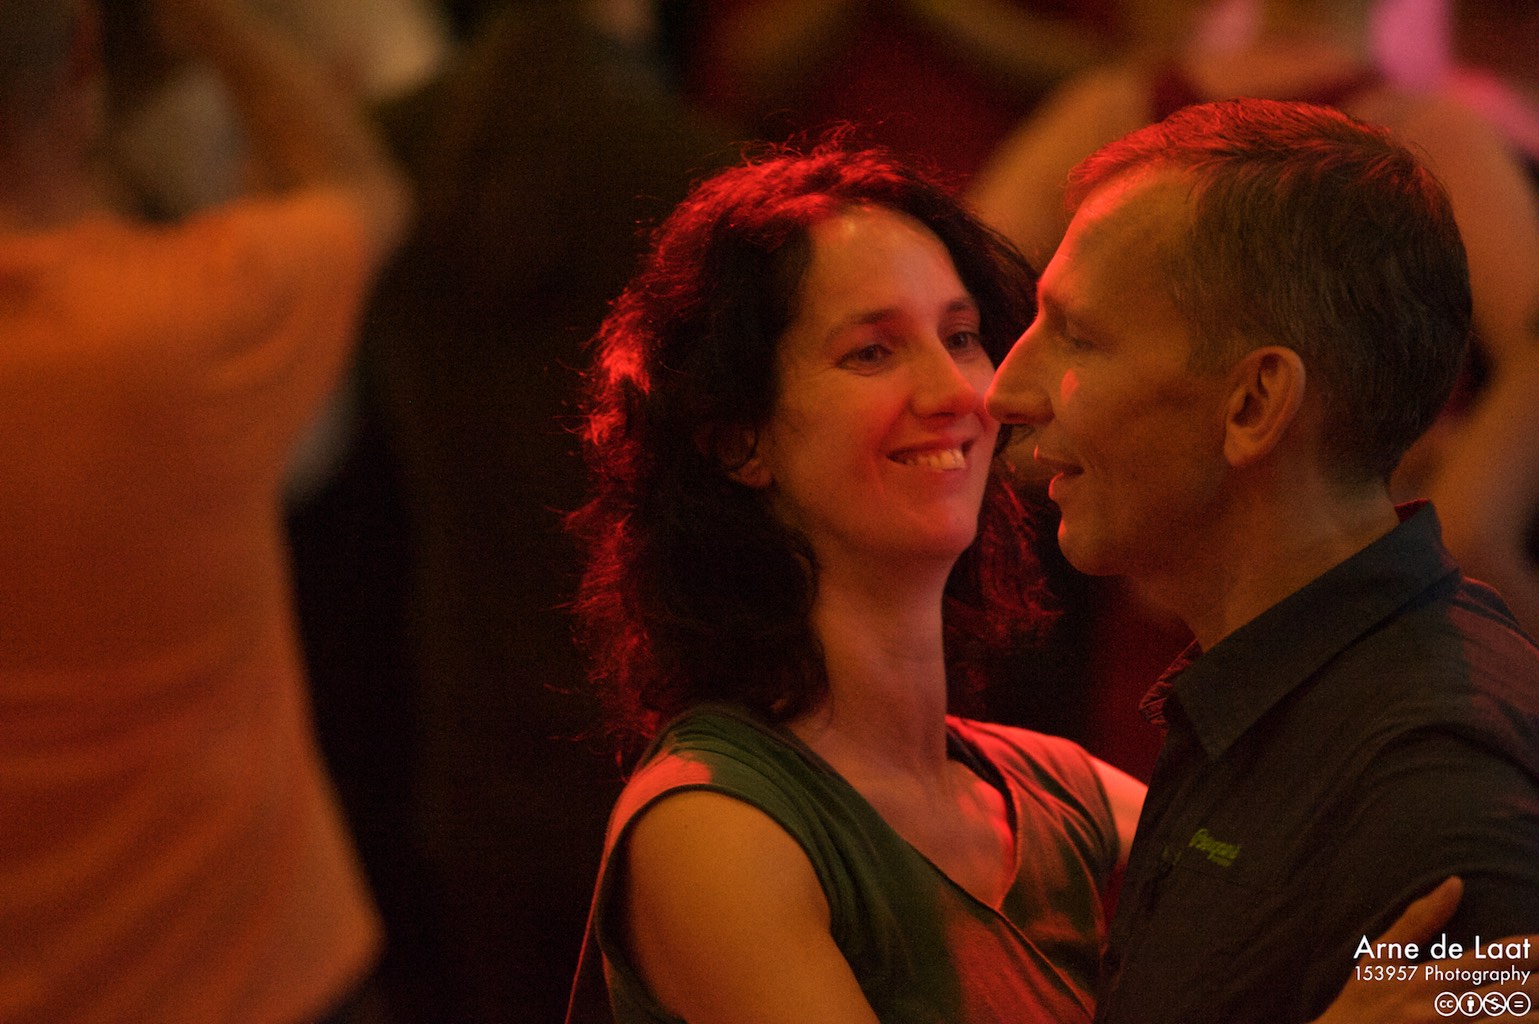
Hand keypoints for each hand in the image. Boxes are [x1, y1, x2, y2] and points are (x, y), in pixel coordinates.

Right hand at [1313, 878, 1538, 1021]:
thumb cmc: (1360, 1005)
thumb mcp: (1378, 958)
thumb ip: (1417, 922)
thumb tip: (1456, 883)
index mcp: (1429, 981)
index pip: (1494, 959)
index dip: (1533, 950)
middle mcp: (1445, 1012)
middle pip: (1516, 994)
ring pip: (1514, 1022)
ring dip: (1537, 1013)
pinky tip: (1529, 1018)